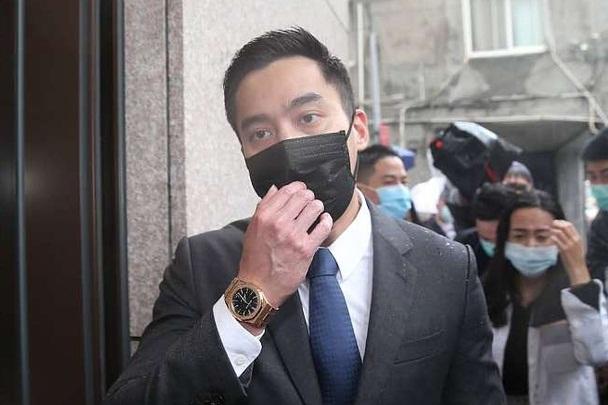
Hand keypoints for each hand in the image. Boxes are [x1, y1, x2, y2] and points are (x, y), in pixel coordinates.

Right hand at [238, 181, 332, 308]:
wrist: (258, 287)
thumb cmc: (255, 259)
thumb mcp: (252, 229)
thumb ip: (263, 208)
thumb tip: (274, 189)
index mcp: (264, 217)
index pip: (286, 191)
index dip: (298, 187)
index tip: (302, 190)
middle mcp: (278, 223)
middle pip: (303, 196)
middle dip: (309, 197)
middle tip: (310, 202)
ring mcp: (293, 236)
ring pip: (315, 208)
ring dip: (318, 207)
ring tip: (317, 211)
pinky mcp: (306, 249)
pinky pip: (323, 226)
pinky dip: (326, 221)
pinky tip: (324, 221)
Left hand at [550, 220, 590, 285]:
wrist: (577, 268)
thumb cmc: (575, 258)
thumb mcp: (576, 246)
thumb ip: (571, 239)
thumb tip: (563, 233)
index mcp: (578, 238)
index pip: (570, 225)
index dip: (561, 222)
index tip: (555, 222)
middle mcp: (575, 240)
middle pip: (565, 226)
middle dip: (556, 224)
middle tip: (549, 225)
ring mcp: (570, 244)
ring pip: (559, 232)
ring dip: (551, 230)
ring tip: (546, 231)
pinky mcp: (564, 250)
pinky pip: (556, 240)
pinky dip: (550, 237)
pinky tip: (547, 239)